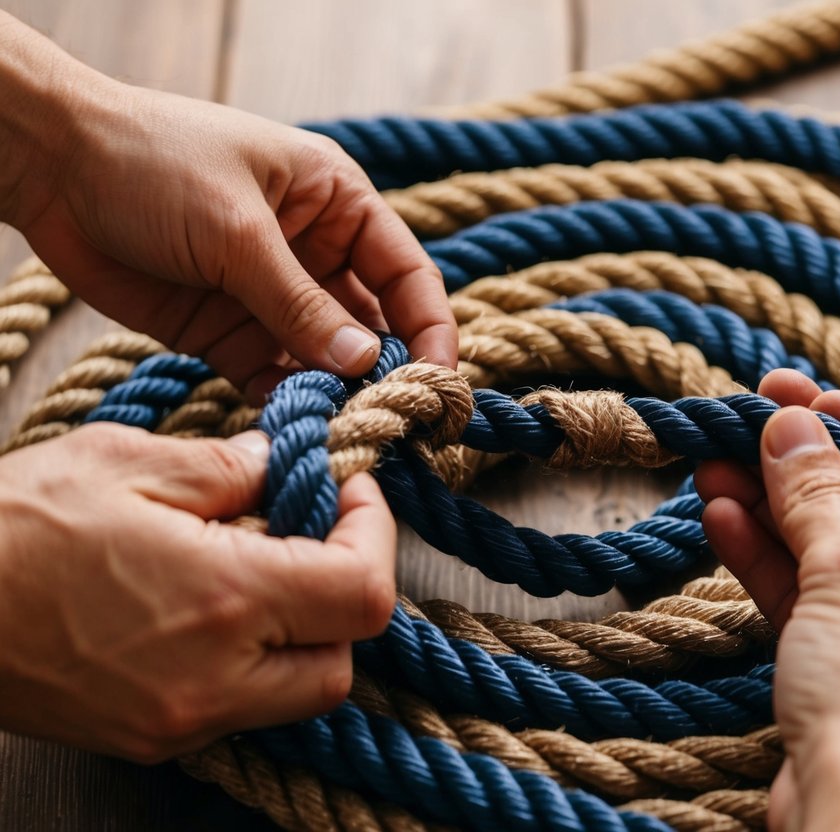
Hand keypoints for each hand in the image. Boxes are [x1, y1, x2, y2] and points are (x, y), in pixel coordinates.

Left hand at [0, 14, 455, 397]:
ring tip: (342, 435)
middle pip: (373, 324)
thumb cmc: (152, 164)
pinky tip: (293, 428)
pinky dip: (285, 402)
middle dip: (385, 373)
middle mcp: (315, 253)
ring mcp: (272, 296)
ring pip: (324, 358)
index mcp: (337, 204)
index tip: (438, 384)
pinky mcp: (228, 332)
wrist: (50, 168)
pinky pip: (272, 377)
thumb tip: (364, 364)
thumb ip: (301, 304)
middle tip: (394, 425)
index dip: (430, 329)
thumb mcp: (237, 232)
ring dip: (335, 394)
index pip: (406, 275)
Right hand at [0, 425, 395, 762]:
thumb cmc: (11, 528)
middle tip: (319, 526)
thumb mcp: (127, 463)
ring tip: (267, 562)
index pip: (364, 591)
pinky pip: (246, 707)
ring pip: (302, 692)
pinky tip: (221, 607)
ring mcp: (182, 721)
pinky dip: (259, 659)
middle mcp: (215, 679)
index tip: (349, 487)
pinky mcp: (152, 739)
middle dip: (349, 587)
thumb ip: (231, 466)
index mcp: (222, 601)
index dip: (375, 531)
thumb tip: (287, 462)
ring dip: (309, 629)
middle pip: (346, 655)